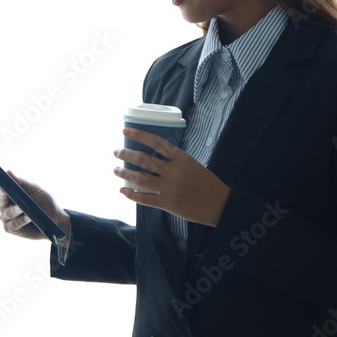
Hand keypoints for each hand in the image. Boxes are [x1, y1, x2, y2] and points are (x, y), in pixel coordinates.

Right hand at [0, 160, 70, 242]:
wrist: (55, 220)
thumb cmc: (43, 201)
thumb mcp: (34, 188)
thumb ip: (21, 182)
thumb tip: (8, 172)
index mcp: (7, 190)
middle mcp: (3, 203)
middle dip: (3, 193)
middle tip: (5, 190)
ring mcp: (5, 216)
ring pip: (6, 211)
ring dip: (16, 209)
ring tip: (24, 208)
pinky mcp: (10, 228)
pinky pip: (13, 223)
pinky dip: (21, 219)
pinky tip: (28, 217)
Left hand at [113, 127, 230, 226]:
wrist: (220, 204)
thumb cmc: (206, 182)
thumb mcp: (192, 163)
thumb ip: (174, 159)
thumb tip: (153, 153)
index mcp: (181, 158)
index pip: (156, 142)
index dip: (139, 135)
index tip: (125, 131)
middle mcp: (174, 171)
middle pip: (144, 159)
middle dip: (126, 154)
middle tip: (116, 152)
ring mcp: (170, 188)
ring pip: (140, 178)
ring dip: (125, 173)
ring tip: (116, 170)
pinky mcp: (168, 204)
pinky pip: (145, 198)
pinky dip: (131, 194)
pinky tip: (123, 190)